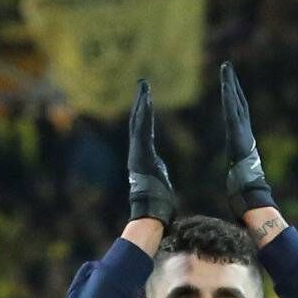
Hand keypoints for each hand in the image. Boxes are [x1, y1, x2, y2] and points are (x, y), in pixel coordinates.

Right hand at [126, 78, 178, 225]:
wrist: (150, 213)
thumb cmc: (157, 204)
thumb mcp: (160, 181)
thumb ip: (158, 170)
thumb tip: (159, 171)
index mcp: (143, 157)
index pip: (143, 130)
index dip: (144, 113)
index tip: (146, 98)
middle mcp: (137, 152)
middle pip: (137, 122)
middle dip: (140, 102)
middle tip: (142, 84)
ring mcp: (137, 153)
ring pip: (138, 123)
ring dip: (141, 103)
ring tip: (144, 86)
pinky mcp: (141, 154)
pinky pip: (143, 130)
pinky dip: (145, 115)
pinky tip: (147, 101)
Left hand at [214, 62, 275, 217]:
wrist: (252, 198)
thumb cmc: (245, 193)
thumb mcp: (237, 178)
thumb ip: (238, 173)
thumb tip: (237, 181)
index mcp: (242, 142)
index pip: (238, 116)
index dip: (234, 99)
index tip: (230, 86)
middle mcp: (244, 134)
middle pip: (238, 103)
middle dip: (233, 84)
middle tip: (227, 67)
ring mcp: (242, 133)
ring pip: (236, 103)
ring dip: (230, 84)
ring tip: (225, 67)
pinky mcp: (237, 135)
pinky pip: (232, 113)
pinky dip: (229, 98)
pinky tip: (224, 85)